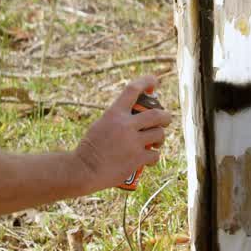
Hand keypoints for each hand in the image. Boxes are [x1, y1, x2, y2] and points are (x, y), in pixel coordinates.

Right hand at [75, 75, 171, 191]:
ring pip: (159, 134)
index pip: (132, 90)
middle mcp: (125, 125)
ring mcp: (133, 142)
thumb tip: (135, 116)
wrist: (84, 170)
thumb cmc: (90, 148)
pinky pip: (155, 155)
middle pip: (156, 114)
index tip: (154, 80)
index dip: (146, 82)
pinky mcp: (137, 159)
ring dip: (161, 137)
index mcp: (114, 113)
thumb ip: (117, 119)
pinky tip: (150, 158)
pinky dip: (154, 156)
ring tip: (157, 142)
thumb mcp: (100, 125)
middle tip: (166, 119)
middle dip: (166, 116)